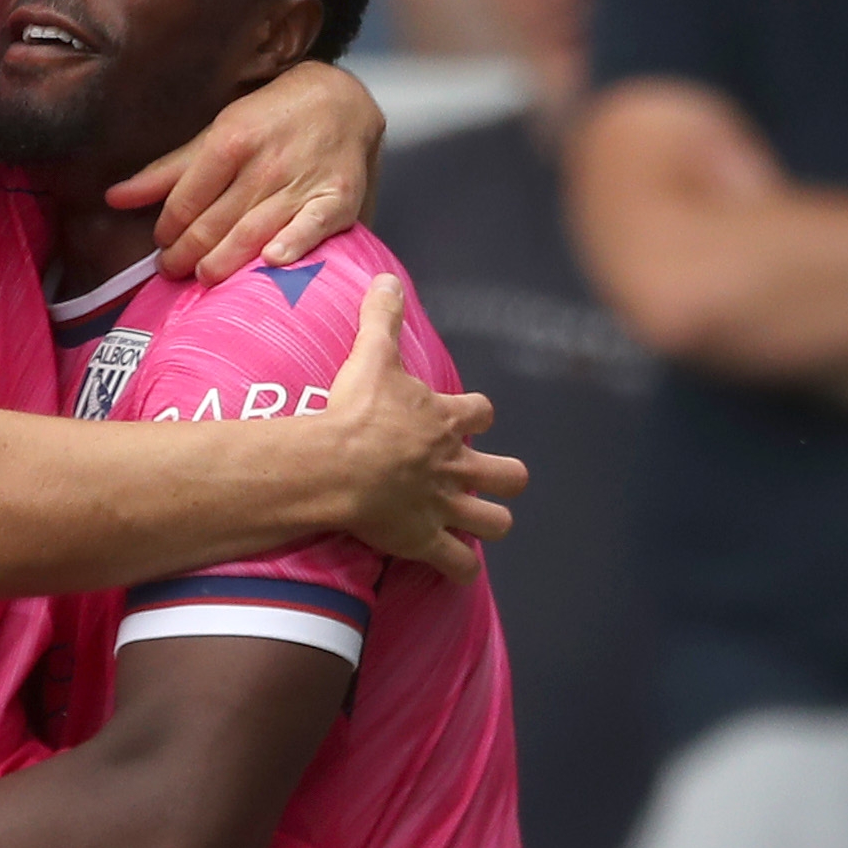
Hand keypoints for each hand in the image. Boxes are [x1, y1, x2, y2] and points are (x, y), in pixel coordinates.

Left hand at [127, 57, 381, 281]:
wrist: (342, 100)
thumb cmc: (271, 120)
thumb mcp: (216, 133)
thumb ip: (168, 170)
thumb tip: (113, 197)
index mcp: (229, 141)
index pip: (186, 199)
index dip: (167, 228)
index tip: (161, 243)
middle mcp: (264, 164)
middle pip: (215, 221)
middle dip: (186, 253)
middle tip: (172, 271)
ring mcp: (302, 182)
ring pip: (254, 230)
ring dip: (224, 260)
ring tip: (204, 278)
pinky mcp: (338, 198)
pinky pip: (313, 226)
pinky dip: (294, 243)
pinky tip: (273, 262)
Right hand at [319, 275, 523, 576]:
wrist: (339, 464)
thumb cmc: (356, 410)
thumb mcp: (370, 355)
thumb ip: (380, 318)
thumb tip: (386, 278)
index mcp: (446, 421)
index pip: (482, 413)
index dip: (477, 415)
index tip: (464, 417)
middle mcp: (455, 465)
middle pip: (509, 474)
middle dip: (505, 477)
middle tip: (486, 478)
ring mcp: (444, 505)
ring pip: (494, 522)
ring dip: (490, 522)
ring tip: (478, 523)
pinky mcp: (426, 540)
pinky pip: (458, 565)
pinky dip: (460, 569)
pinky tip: (457, 568)